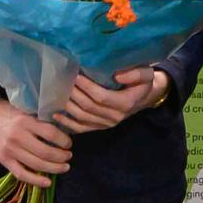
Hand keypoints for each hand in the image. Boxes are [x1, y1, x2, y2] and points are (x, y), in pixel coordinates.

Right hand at [0, 98, 72, 187]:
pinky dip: (36, 180)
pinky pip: (22, 174)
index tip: (68, 143)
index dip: (64, 140)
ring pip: (37, 164)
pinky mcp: (4, 161)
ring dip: (55, 168)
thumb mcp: (25, 112)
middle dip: (62, 156)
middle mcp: (18, 137)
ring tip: (64, 167)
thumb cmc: (8, 114)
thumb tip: (62, 133)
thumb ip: (40, 122)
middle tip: (69, 156)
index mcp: (25, 122)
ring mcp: (10, 150)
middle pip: (46, 152)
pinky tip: (48, 182)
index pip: (51, 133)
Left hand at [54, 67, 168, 132]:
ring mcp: (105, 124)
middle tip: (61, 80)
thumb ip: (136, 74)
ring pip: (81, 117)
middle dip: (73, 93)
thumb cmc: (142, 82)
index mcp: (125, 103)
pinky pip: (79, 128)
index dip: (87, 87)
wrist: (143, 97)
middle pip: (88, 107)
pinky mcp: (98, 128)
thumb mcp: (146, 73)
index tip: (75, 74)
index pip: (101, 97)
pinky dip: (66, 122)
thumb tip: (117, 75)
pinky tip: (55, 113)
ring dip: (67, 105)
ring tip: (56, 92)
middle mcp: (115, 117)